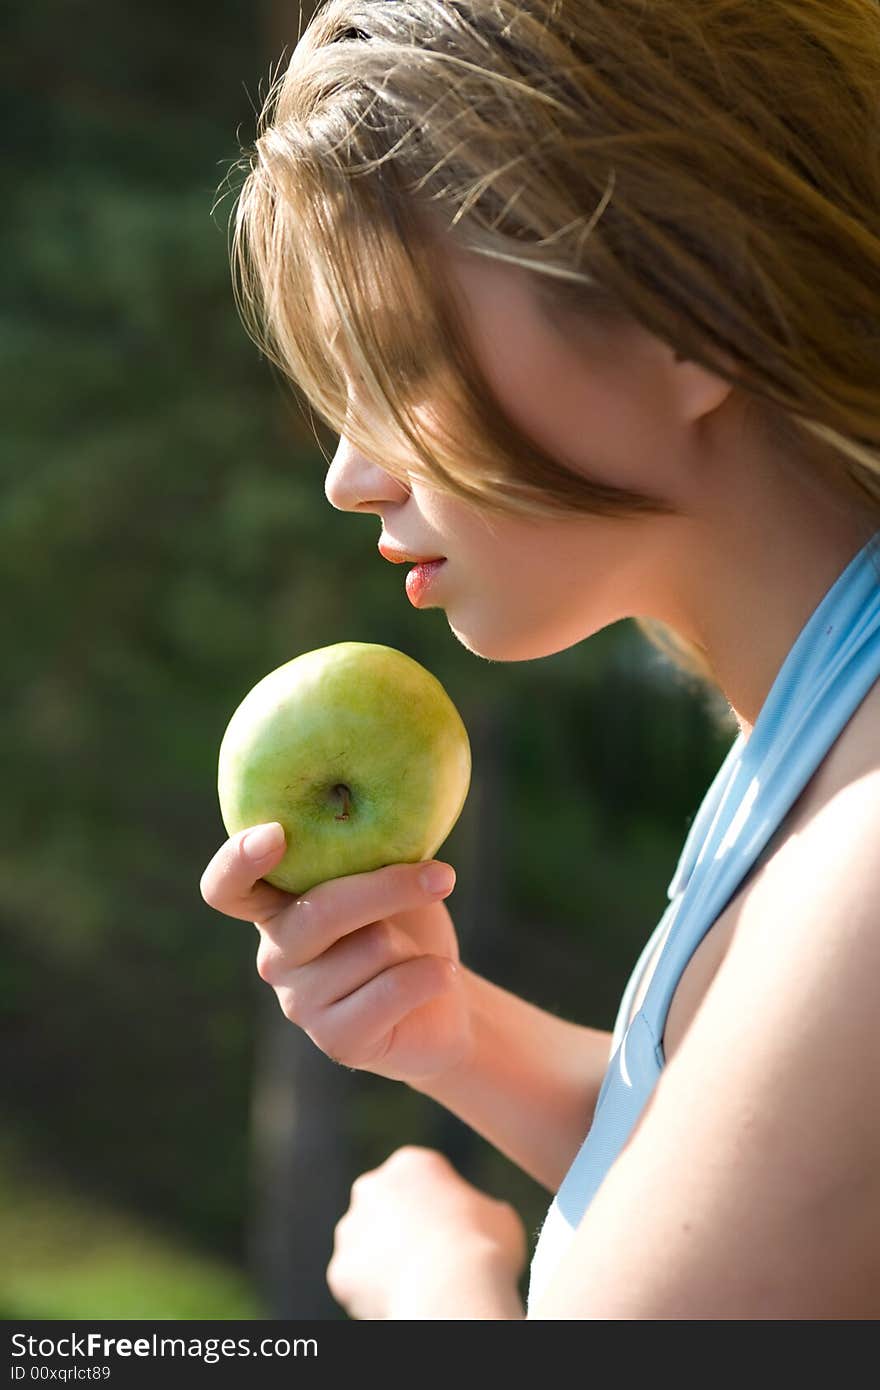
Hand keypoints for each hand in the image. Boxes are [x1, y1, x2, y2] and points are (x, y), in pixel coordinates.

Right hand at [200, 824, 471, 1082]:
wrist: (441, 999)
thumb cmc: (408, 925)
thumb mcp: (387, 878)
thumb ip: (366, 855)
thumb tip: (382, 817)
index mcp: (277, 906)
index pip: (227, 886)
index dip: (239, 860)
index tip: (276, 833)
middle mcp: (277, 954)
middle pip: (320, 912)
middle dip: (388, 888)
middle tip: (442, 876)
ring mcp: (300, 1003)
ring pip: (370, 948)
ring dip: (413, 944)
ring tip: (417, 954)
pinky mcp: (336, 1040)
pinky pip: (390, 992)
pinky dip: (430, 975)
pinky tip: (442, 975)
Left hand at [326, 1145, 526, 1319]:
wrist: (451, 1289)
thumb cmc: (485, 1248)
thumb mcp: (500, 1215)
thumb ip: (482, 1210)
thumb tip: (483, 1220)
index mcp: (412, 1163)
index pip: (423, 1182)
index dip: (441, 1209)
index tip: (457, 1233)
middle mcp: (372, 1187)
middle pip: (387, 1208)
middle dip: (402, 1228)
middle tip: (433, 1258)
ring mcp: (351, 1229)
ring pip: (368, 1245)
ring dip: (385, 1260)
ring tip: (419, 1284)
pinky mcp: (340, 1270)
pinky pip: (358, 1282)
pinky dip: (374, 1293)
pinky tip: (403, 1299)